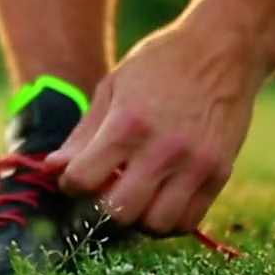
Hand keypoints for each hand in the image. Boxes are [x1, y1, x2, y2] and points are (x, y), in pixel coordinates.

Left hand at [45, 23, 259, 235]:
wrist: (221, 49)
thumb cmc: (160, 63)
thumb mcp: (112, 87)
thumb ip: (84, 134)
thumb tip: (52, 169)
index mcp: (128, 124)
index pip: (83, 180)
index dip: (70, 184)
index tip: (75, 178)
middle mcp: (162, 149)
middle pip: (119, 212)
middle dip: (102, 209)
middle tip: (103, 193)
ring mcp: (195, 164)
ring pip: (156, 224)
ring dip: (138, 219)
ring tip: (134, 197)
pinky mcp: (219, 173)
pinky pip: (189, 220)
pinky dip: (169, 219)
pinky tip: (160, 198)